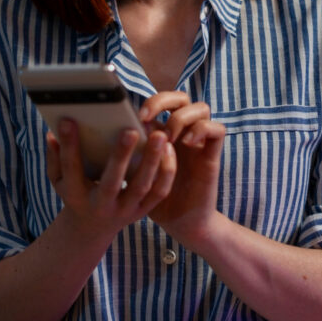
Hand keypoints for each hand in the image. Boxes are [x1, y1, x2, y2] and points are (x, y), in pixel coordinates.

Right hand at [46, 118, 175, 240]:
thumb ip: (55, 156)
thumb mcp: (59, 179)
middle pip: (111, 183)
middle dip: (120, 156)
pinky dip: (166, 171)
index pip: (71, 169)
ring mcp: (124, 210)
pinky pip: (160, 192)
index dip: (68, 145)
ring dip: (151, 161)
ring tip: (158, 135)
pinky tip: (168, 148)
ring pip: (141, 187)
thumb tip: (53, 131)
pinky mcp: (143, 211)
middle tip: (130, 130)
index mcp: (75, 196)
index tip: (69, 120)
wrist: (92, 228)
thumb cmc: (75, 193)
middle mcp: (101, 205)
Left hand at [139, 92, 225, 246]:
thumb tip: (104, 132)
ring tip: (167, 136)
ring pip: (202, 108)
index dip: (151, 101)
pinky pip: (217, 130)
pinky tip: (187, 144)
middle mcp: (184, 133)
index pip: (163, 101)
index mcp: (164, 132)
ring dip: (182, 117)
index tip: (134, 116)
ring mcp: (200, 142)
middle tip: (146, 117)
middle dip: (164, 101)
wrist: (180, 223)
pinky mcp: (212, 155)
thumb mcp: (133, 172)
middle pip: (182, 97)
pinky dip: (203, 130)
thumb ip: (127, 152)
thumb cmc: (153, 198)